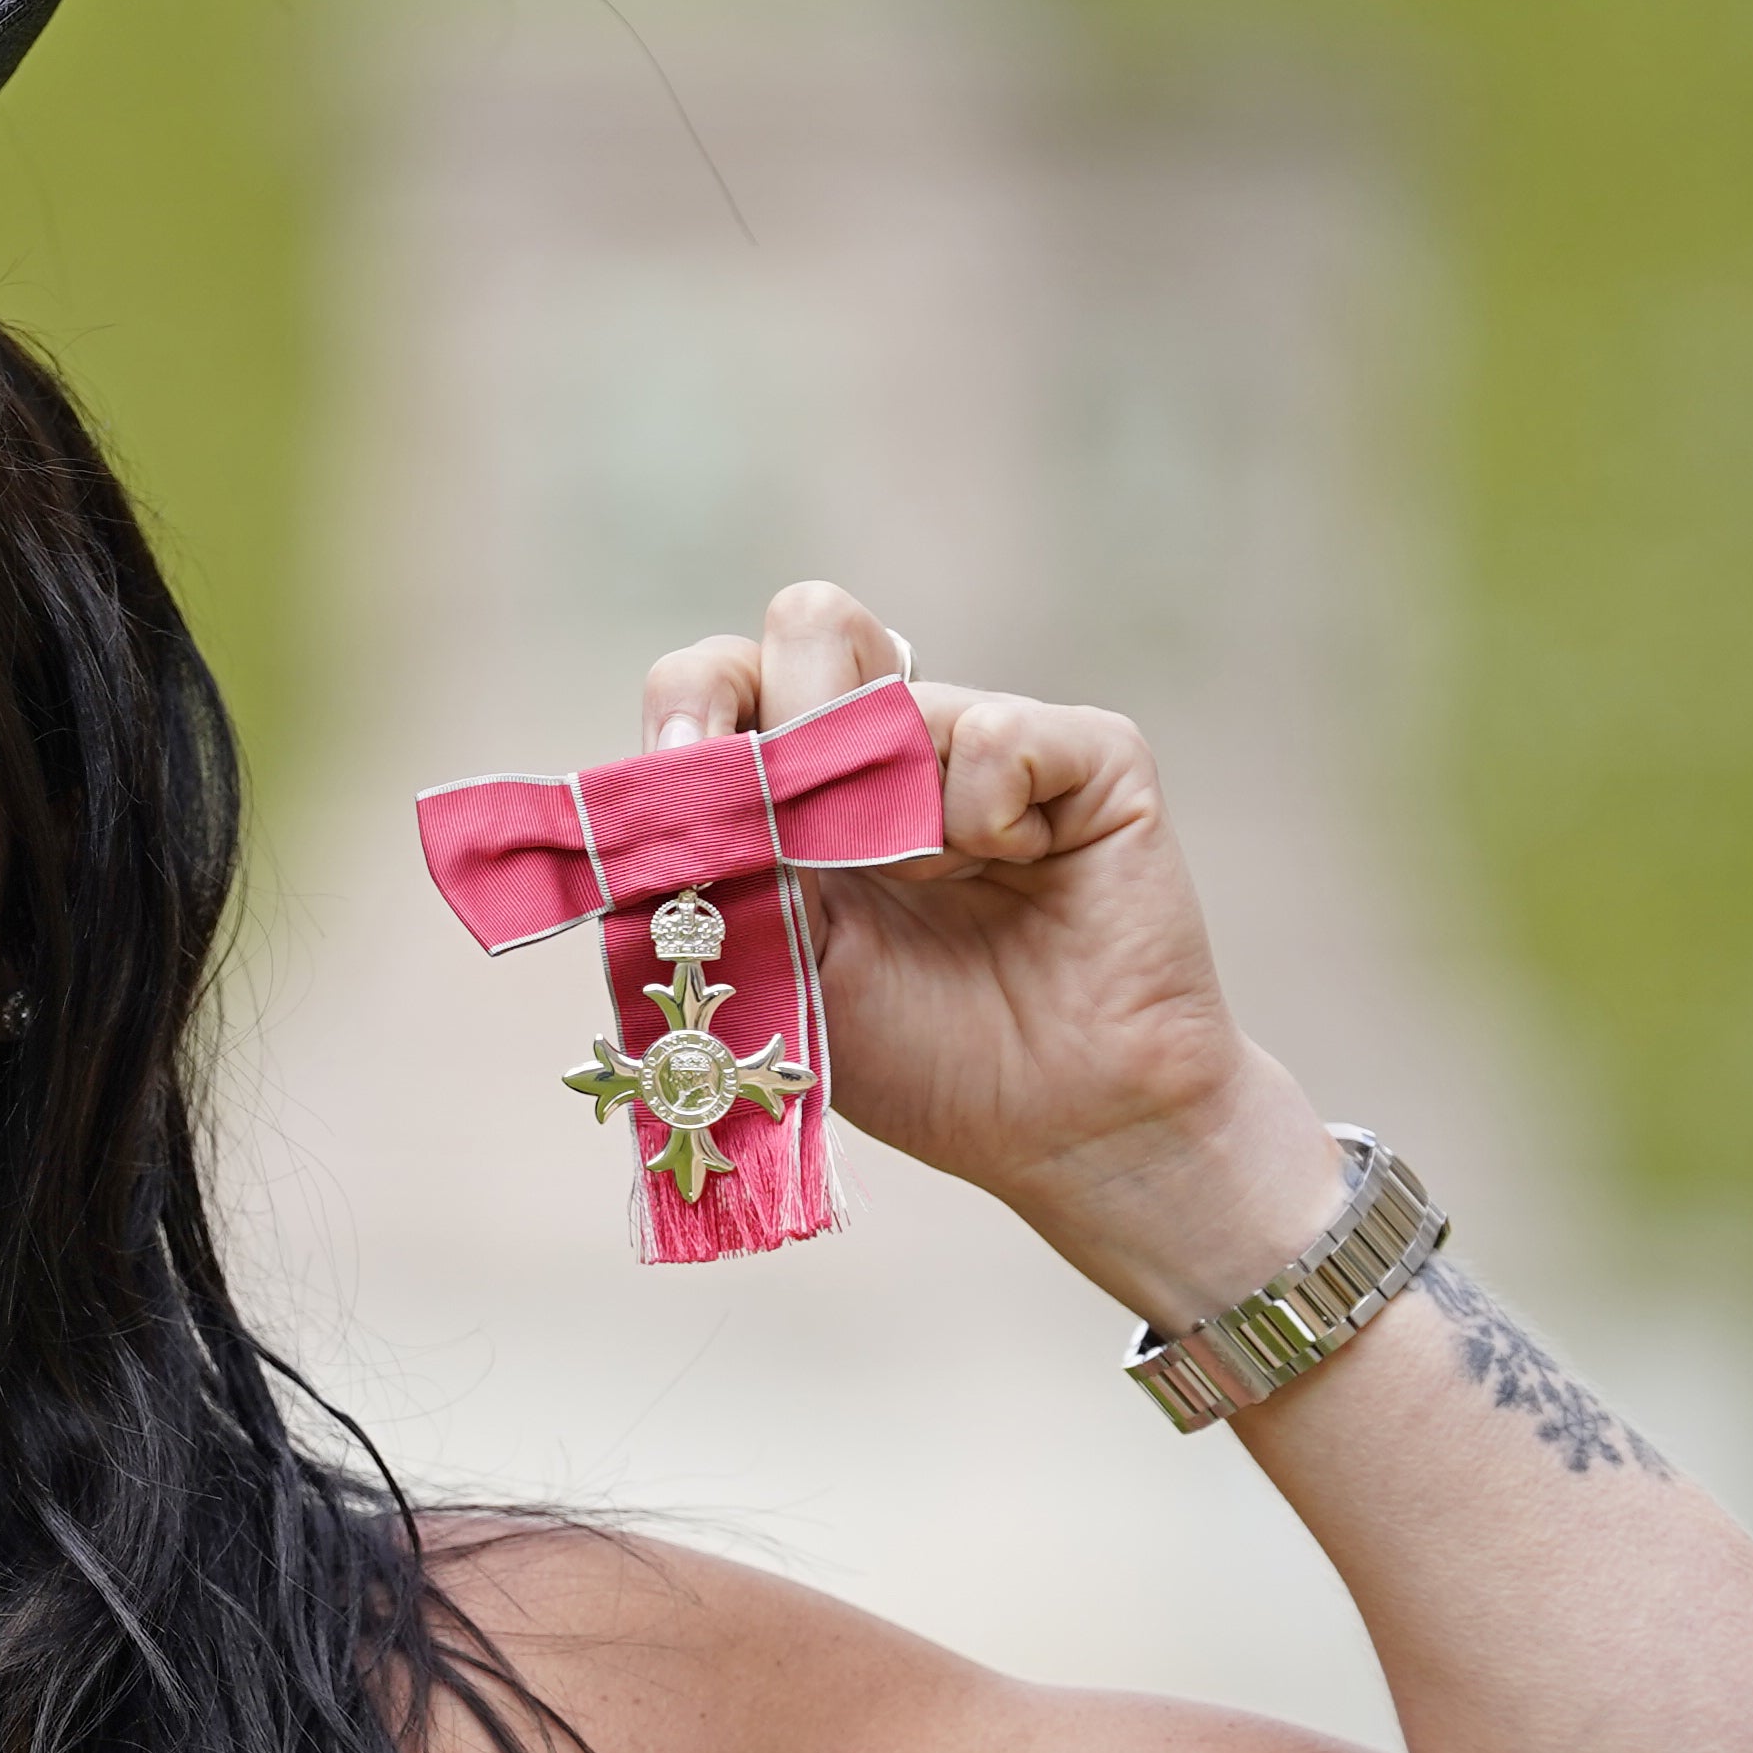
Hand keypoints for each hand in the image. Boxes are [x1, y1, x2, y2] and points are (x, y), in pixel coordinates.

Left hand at [639, 582, 1344, 1317]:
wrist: (1062, 1129)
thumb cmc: (918, 1055)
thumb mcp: (782, 966)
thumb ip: (721, 869)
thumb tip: (661, 779)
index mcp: (805, 785)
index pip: (723, 675)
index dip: (694, 700)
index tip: (679, 759)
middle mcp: (894, 743)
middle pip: (807, 622)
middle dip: (785, 721)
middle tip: (798, 829)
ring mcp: (991, 740)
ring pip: (899, 687)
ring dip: (890, 810)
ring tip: (937, 886)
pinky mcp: (1090, 755)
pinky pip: (1000, 731)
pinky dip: (987, 814)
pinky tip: (1020, 869)